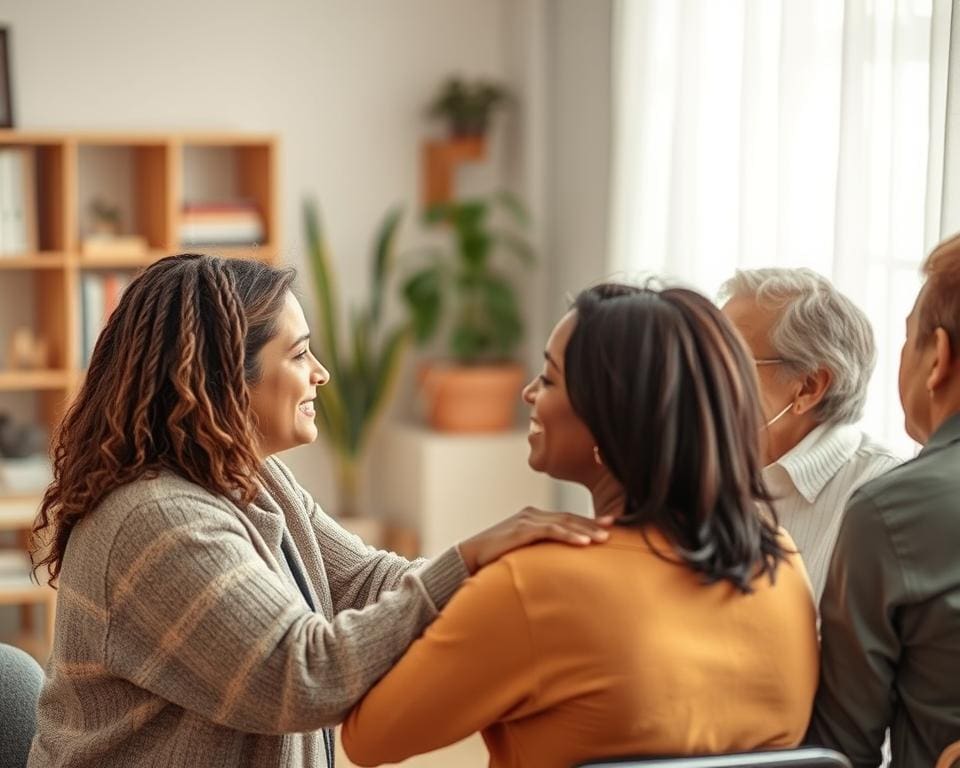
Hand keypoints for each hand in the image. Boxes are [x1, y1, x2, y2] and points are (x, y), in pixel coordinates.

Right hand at [457, 508, 614, 574]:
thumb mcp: (522, 553)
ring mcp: (526, 521)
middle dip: (593, 523)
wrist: (468, 558)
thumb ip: (539, 552)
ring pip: (563, 522)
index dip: (588, 521)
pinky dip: (568, 535)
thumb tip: (559, 566)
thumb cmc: (495, 559)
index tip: (609, 525)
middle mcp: (531, 515)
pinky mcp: (521, 530)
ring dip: (586, 529)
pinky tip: (583, 542)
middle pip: (568, 517)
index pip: (566, 518)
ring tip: (604, 538)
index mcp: (534, 518)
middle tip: (614, 529)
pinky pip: (550, 531)